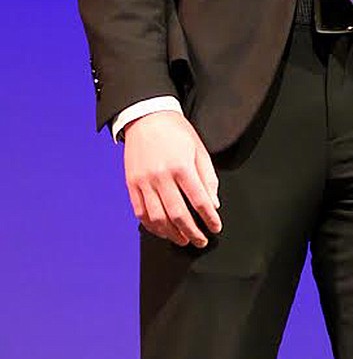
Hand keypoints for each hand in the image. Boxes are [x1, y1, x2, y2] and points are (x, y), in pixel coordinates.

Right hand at [123, 111, 220, 247]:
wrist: (147, 117)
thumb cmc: (177, 132)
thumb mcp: (199, 149)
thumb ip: (207, 177)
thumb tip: (213, 203)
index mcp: (182, 166)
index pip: (199, 200)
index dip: (209, 217)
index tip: (215, 227)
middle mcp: (161, 177)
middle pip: (178, 214)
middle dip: (191, 232)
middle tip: (201, 240)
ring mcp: (143, 182)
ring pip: (157, 218)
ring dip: (171, 233)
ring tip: (183, 240)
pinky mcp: (131, 185)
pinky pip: (141, 213)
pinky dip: (152, 226)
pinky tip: (162, 231)